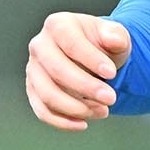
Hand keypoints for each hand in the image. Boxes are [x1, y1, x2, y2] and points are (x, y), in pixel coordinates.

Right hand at [26, 13, 131, 130]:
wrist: (94, 57)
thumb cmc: (103, 44)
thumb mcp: (115, 35)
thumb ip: (116, 35)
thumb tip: (115, 40)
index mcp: (58, 25)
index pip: (71, 43)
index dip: (91, 60)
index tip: (112, 74)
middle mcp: (39, 45)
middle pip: (57, 70)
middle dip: (86, 88)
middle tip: (111, 99)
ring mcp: (33, 69)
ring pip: (47, 94)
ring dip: (76, 107)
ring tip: (103, 111)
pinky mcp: (33, 90)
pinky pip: (42, 110)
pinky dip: (62, 121)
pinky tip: (84, 124)